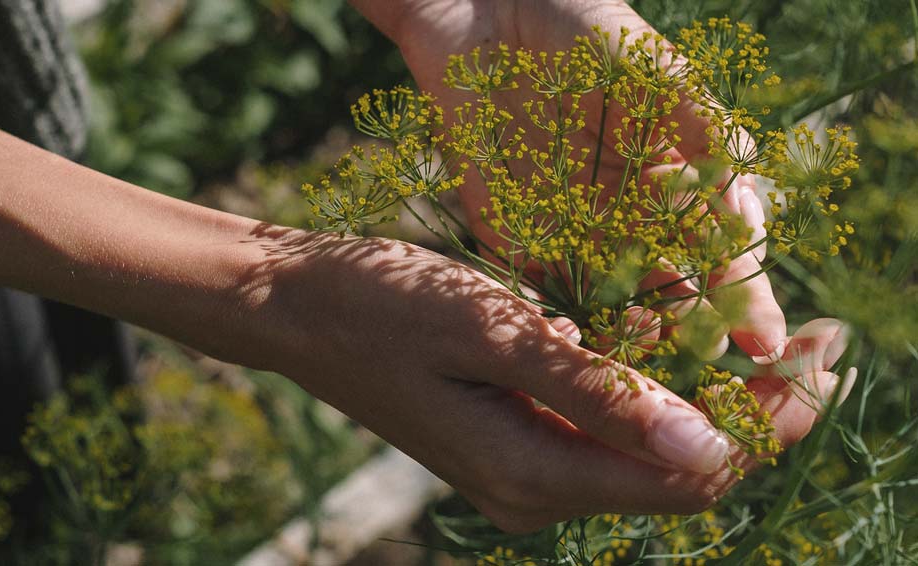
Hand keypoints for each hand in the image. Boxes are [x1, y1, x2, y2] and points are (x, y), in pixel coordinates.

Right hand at [237, 225, 852, 531]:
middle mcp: (537, 492)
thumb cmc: (382, 306)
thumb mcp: (493, 333)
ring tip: (765, 340)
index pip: (692, 472)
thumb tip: (710, 445)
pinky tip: (677, 346)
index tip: (830, 354)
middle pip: (682, 472)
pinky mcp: (515, 443)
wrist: (297, 309)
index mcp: (534, 472)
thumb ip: (597, 394)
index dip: (772, 420)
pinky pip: (609, 434)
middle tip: (821, 341)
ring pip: (651, 453)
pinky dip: (656, 395)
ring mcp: (524, 473)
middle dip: (760, 412)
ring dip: (713, 402)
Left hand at [352, 0, 785, 359]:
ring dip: (632, 335)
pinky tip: (584, 348)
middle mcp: (628, 214)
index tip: (764, 341)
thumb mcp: (658, 73)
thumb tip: (748, 206)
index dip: (745, 295)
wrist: (485, 13)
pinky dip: (563, 322)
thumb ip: (704, 135)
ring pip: (611, 301)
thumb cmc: (583, 31)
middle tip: (712, 368)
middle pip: (672, 288)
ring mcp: (571, 229)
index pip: (720, 251)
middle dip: (694, 330)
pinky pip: (542, 289)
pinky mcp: (513, 234)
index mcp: (673, 179)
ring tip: (651, 361)